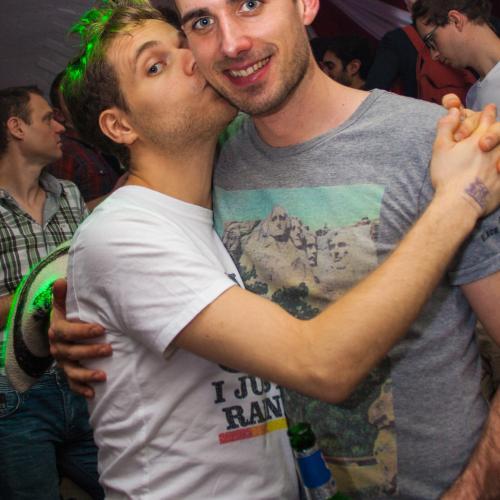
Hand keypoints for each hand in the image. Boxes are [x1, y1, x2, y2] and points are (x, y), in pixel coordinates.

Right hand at [48, 278, 110, 397]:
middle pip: (71, 352)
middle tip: (109, 349)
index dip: (83, 331)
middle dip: (90, 352)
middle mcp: (58, 348)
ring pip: (72, 371)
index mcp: (57, 330)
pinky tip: (93, 394)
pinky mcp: (69, 373)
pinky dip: (81, 389)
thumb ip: (62, 295)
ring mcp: (63, 362)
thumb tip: (61, 281)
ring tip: (103, 376)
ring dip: (87, 375)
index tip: (101, 329)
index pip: (67, 332)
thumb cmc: (69, 315)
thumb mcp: (64, 305)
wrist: (61, 331)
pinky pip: (72, 384)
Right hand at [431, 104, 499, 216]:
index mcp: (478, 139)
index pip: (486, 119)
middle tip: (496, 125)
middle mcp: (494, 149)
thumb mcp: (440, 148)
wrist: (459, 203)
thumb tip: (453, 111)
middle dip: (498, 127)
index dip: (487, 112)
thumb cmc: (447, 176)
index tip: (488, 108)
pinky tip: (498, 166)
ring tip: (497, 147)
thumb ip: (446, 127)